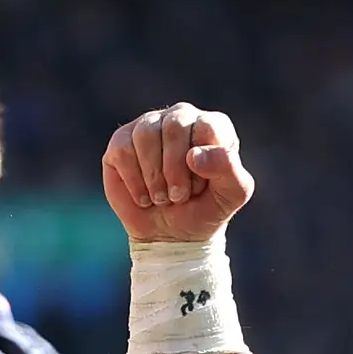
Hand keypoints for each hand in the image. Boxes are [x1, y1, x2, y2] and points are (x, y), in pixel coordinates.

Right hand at [100, 104, 253, 244]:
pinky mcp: (121, 142)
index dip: (202, 163)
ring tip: (161, 198)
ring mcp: (148, 126)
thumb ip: (228, 169)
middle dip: (175, 170)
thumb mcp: (231, 194)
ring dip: (154, 176)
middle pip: (174, 127)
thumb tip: (194, 155)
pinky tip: (144, 197)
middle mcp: (180, 118)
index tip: (199, 188)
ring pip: (145, 135)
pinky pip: (123, 151)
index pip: (206, 127)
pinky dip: (134, 182)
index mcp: (211, 126)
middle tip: (178, 197)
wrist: (171, 236)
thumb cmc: (204, 210)